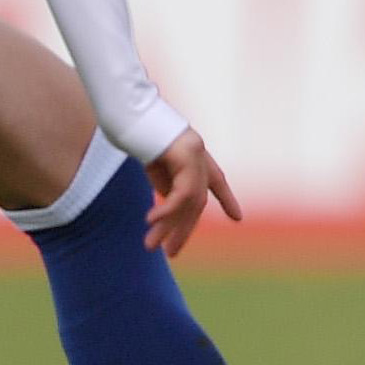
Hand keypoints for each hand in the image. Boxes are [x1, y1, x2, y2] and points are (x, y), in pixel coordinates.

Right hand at [141, 129, 241, 256]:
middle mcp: (199, 154)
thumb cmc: (137, 133)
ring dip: (169, 226)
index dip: (227, 198)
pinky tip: (151, 221)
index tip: (237, 217)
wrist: (127, 111)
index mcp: (194, 154)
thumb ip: (168, 185)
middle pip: (198, 200)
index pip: (215, 179)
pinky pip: (181, 193)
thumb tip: (171, 211)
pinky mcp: (186, 156)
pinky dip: (167, 210)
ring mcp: (195, 154)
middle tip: (171, 253)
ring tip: (153, 247)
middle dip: (184, 228)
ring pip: (190, 201)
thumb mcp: (156, 165)